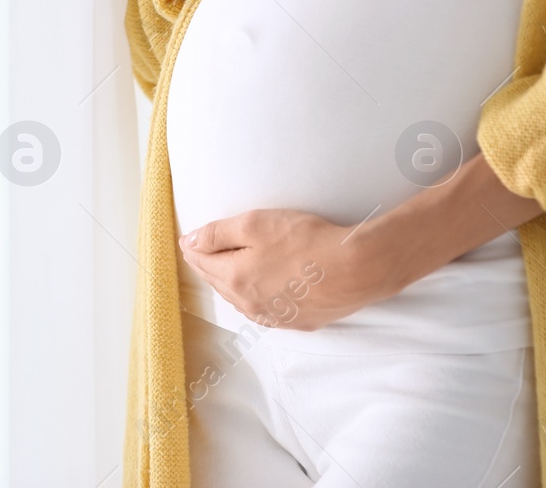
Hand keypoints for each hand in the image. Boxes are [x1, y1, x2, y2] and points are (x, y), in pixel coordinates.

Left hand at [180, 158, 545, 332]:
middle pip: (220, 283)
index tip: (188, 238)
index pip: (201, 264)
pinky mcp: (300, 320)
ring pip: (243, 298)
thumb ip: (218, 233)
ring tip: (232, 265)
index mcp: (234, 280)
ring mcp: (276, 317)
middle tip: (204, 249)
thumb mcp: (256, 224)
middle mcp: (250, 305)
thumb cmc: (307, 241)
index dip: (193, 248)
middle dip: (210, 266)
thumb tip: (188, 242)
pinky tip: (267, 284)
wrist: (357, 268)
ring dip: (234, 282)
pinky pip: (269, 307)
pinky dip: (260, 294)